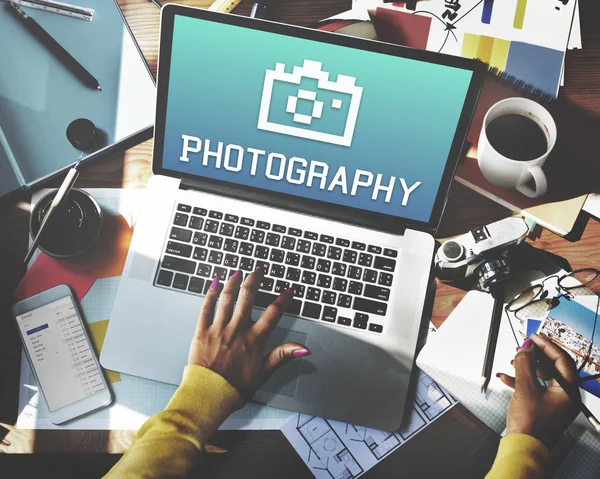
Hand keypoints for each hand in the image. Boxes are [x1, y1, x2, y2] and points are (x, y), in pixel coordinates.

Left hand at [188, 269, 309, 399]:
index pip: (273, 313)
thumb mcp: (264, 373)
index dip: (283, 300)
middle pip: (248, 297)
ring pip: (227, 298)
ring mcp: (219, 329)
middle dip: (255, 280)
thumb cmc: (235, 388)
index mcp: (254, 340)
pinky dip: (210, 294)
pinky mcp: (202, 331)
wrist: (208, 396)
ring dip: (233, 282)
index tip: (288, 291)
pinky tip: (214, 284)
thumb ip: (283, 356)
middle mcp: (237, 330)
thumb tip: (303, 349)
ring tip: (238, 272)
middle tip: (259, 270)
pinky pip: (206, 308)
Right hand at [497, 333, 579, 447]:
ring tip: (513, 361)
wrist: (523, 447)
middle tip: (523, 347)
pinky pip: (536, 387)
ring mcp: (556, 403)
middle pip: (553, 367)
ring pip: (543, 376)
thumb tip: (526, 349)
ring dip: (527, 367)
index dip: (547, 345)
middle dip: (535, 355)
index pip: (562, 360)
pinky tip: (508, 377)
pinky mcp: (544, 407)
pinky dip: (522, 380)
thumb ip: (525, 364)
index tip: (533, 337)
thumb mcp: (525, 388)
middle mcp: (565, 396)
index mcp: (568, 391)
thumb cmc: (530, 425)